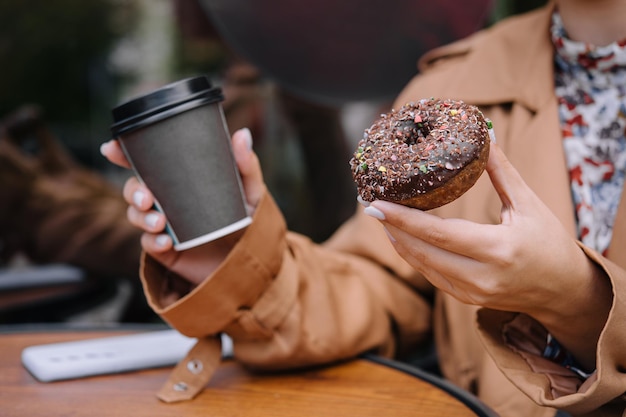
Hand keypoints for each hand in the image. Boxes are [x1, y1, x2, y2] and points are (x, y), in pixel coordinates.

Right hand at [100, 128, 264, 284]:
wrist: (252, 260)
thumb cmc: (248, 221)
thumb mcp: (250, 191)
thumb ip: (247, 165)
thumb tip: (242, 134)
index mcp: (181, 181)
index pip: (147, 164)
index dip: (125, 154)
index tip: (111, 148)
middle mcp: (168, 201)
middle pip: (134, 189)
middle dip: (132, 190)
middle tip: (145, 198)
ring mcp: (165, 226)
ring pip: (136, 215)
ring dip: (140, 216)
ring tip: (159, 221)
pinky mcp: (167, 250)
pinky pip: (148, 244)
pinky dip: (152, 241)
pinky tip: (164, 240)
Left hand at [364, 143, 610, 368]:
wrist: (564, 290)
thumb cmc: (550, 242)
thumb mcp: (529, 204)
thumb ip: (502, 172)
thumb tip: (484, 135)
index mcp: (498, 250)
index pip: (439, 234)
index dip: (404, 219)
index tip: (376, 204)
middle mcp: (482, 277)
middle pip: (423, 251)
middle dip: (392, 227)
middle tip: (369, 203)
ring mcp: (472, 293)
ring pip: (422, 266)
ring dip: (399, 241)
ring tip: (381, 217)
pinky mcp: (467, 299)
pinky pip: (431, 276)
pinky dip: (414, 255)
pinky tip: (401, 237)